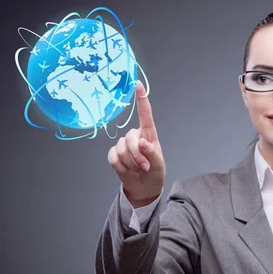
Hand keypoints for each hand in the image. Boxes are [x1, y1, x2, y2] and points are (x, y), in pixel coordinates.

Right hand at [108, 80, 165, 206]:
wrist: (143, 188)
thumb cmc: (155, 173)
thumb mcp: (159, 165)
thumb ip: (152, 154)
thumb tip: (142, 143)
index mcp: (149, 135)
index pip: (145, 115)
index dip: (141, 100)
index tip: (138, 85)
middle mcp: (135, 136)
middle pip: (130, 139)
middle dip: (137, 156)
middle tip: (145, 167)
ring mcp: (123, 144)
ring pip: (121, 150)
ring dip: (131, 164)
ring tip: (138, 170)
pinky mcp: (114, 154)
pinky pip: (113, 158)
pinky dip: (121, 167)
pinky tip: (127, 170)